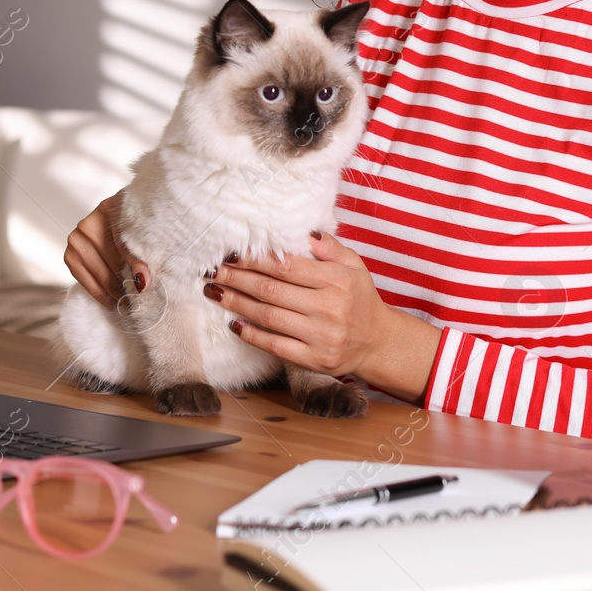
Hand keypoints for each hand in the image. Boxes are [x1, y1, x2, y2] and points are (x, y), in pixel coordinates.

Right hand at [62, 190, 143, 310]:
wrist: (117, 221)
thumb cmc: (132, 227)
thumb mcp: (141, 237)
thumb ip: (140, 258)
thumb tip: (142, 284)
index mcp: (108, 210)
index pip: (124, 245)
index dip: (136, 268)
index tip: (144, 289)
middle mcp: (87, 224)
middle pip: (108, 261)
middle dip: (124, 284)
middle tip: (137, 301)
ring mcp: (75, 238)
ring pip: (96, 273)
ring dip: (112, 290)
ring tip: (126, 302)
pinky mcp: (70, 254)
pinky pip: (83, 278)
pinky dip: (98, 291)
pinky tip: (110, 300)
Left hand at [205, 231, 441, 401]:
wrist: (377, 342)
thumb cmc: (360, 299)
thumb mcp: (354, 266)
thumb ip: (330, 247)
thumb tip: (304, 231)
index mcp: (338, 279)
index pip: (288, 266)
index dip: (256, 259)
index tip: (232, 253)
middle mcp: (329, 307)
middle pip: (272, 289)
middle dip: (238, 279)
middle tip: (213, 271)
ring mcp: (321, 336)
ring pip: (269, 316)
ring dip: (237, 303)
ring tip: (214, 292)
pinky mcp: (314, 359)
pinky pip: (276, 345)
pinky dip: (252, 335)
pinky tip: (234, 324)